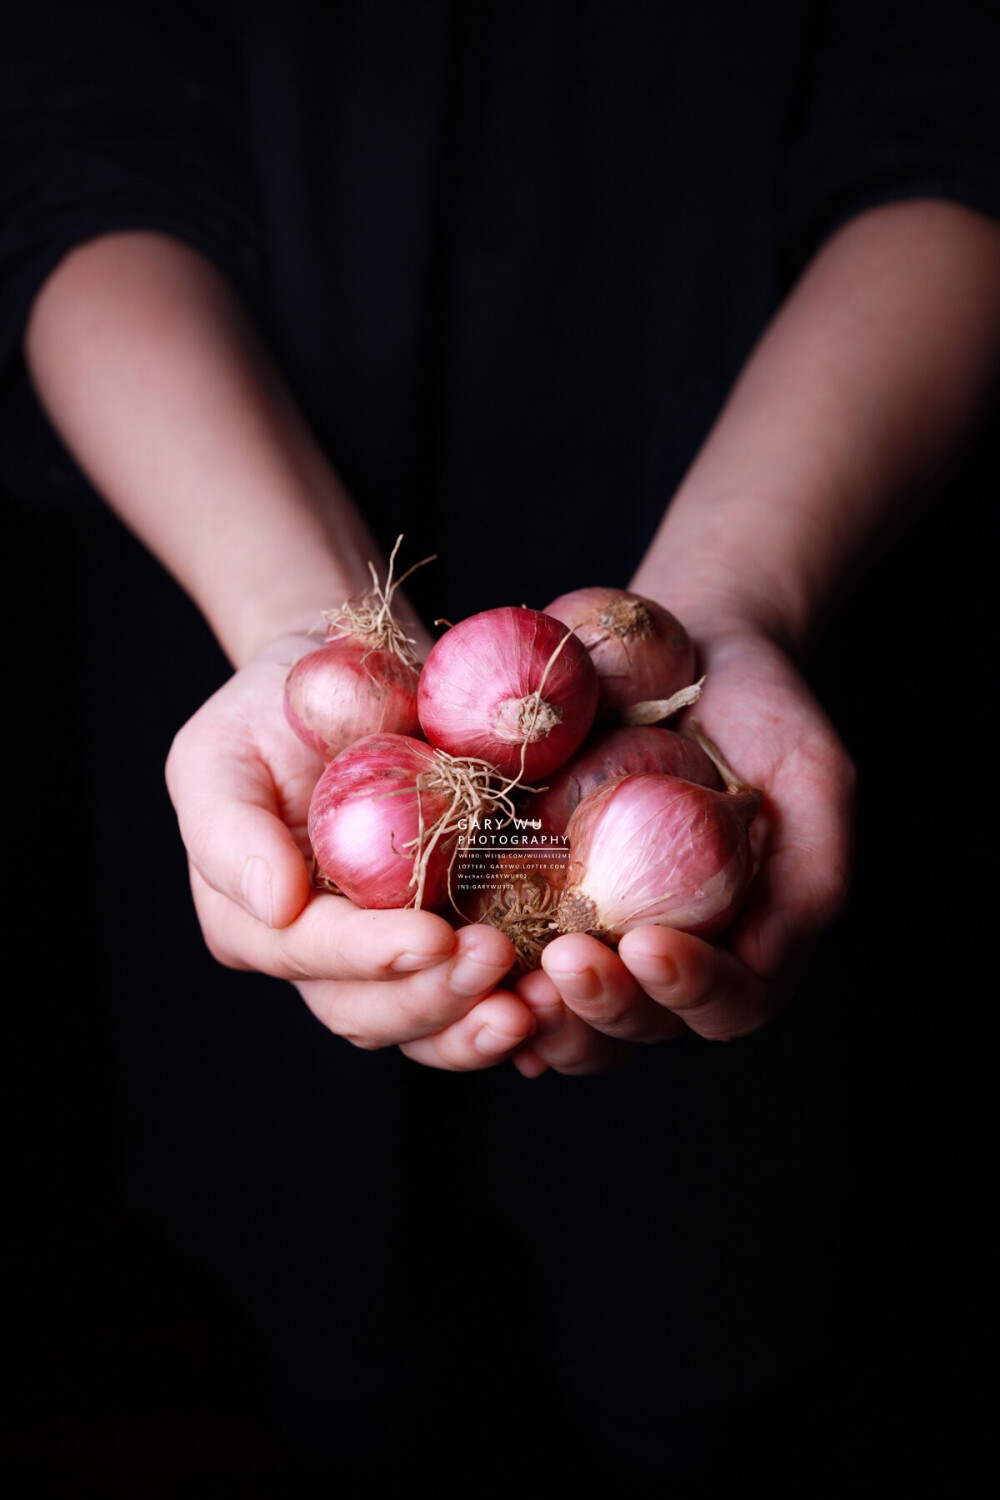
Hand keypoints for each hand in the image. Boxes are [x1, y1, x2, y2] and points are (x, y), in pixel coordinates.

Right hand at [165, 636, 533, 1069]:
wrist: (342, 677)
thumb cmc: (268, 710)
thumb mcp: (218, 749)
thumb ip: (229, 827)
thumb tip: (273, 904)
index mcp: (255, 923)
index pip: (310, 955)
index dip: (371, 956)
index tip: (434, 936)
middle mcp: (322, 959)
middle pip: (370, 1013)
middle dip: (435, 998)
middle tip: (497, 963)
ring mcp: (389, 958)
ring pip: (427, 1026)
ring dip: (480, 1026)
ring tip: (538, 1007)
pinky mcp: (451, 942)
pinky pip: (481, 999)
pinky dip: (520, 1013)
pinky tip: (560, 1005)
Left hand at [512, 629, 854, 1074]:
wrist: (686, 647)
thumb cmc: (761, 713)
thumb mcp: (811, 777)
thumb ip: (810, 870)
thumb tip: (760, 957)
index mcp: (739, 945)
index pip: (727, 1005)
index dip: (690, 989)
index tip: (649, 943)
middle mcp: (660, 957)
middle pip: (634, 1028)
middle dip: (601, 1007)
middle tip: (567, 963)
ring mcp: (591, 939)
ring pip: (562, 1017)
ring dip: (533, 1010)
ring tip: (500, 969)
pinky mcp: (523, 903)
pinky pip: (497, 958)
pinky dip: (474, 973)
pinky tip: (450, 954)